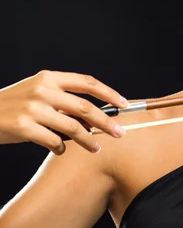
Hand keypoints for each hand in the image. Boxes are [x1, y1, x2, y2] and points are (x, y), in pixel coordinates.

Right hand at [0, 70, 128, 154]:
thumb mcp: (37, 93)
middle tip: (120, 133)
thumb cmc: (14, 105)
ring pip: (74, 127)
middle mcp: (42, 90)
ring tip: (96, 148)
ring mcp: (33, 109)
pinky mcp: (24, 127)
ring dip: (89, 140)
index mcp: (49, 78)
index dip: (109, 94)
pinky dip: (62, 148)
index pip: (87, 83)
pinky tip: (61, 149)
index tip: (124, 104)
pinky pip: (54, 141)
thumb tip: (96, 118)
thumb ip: (63, 100)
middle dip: (107, 122)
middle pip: (86, 108)